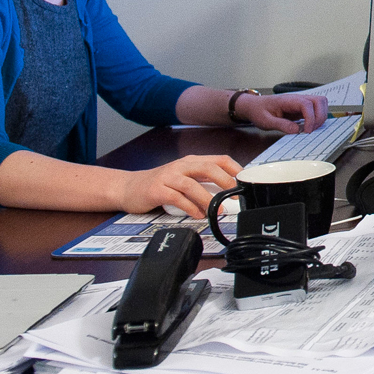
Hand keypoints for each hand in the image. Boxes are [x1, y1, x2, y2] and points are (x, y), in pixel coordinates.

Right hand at [118, 155, 240, 216]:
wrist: (128, 187)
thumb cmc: (160, 184)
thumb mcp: (184, 178)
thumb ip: (203, 182)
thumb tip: (229, 193)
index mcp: (191, 161)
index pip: (218, 159)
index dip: (234, 169)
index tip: (245, 181)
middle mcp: (180, 166)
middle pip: (208, 168)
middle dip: (224, 181)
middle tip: (234, 196)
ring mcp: (168, 177)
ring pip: (192, 185)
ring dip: (208, 199)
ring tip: (217, 211)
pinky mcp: (157, 190)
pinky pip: (177, 198)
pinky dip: (189, 207)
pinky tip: (197, 215)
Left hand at [236, 92, 328, 133]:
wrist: (254, 106)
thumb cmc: (258, 111)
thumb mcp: (266, 121)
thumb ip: (281, 125)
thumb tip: (296, 130)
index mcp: (288, 100)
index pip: (307, 104)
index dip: (311, 118)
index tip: (307, 131)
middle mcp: (297, 99)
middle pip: (320, 100)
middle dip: (320, 117)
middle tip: (311, 130)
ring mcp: (301, 102)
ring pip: (321, 103)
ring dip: (321, 116)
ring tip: (311, 129)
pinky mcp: (302, 108)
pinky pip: (316, 109)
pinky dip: (318, 118)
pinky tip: (309, 127)